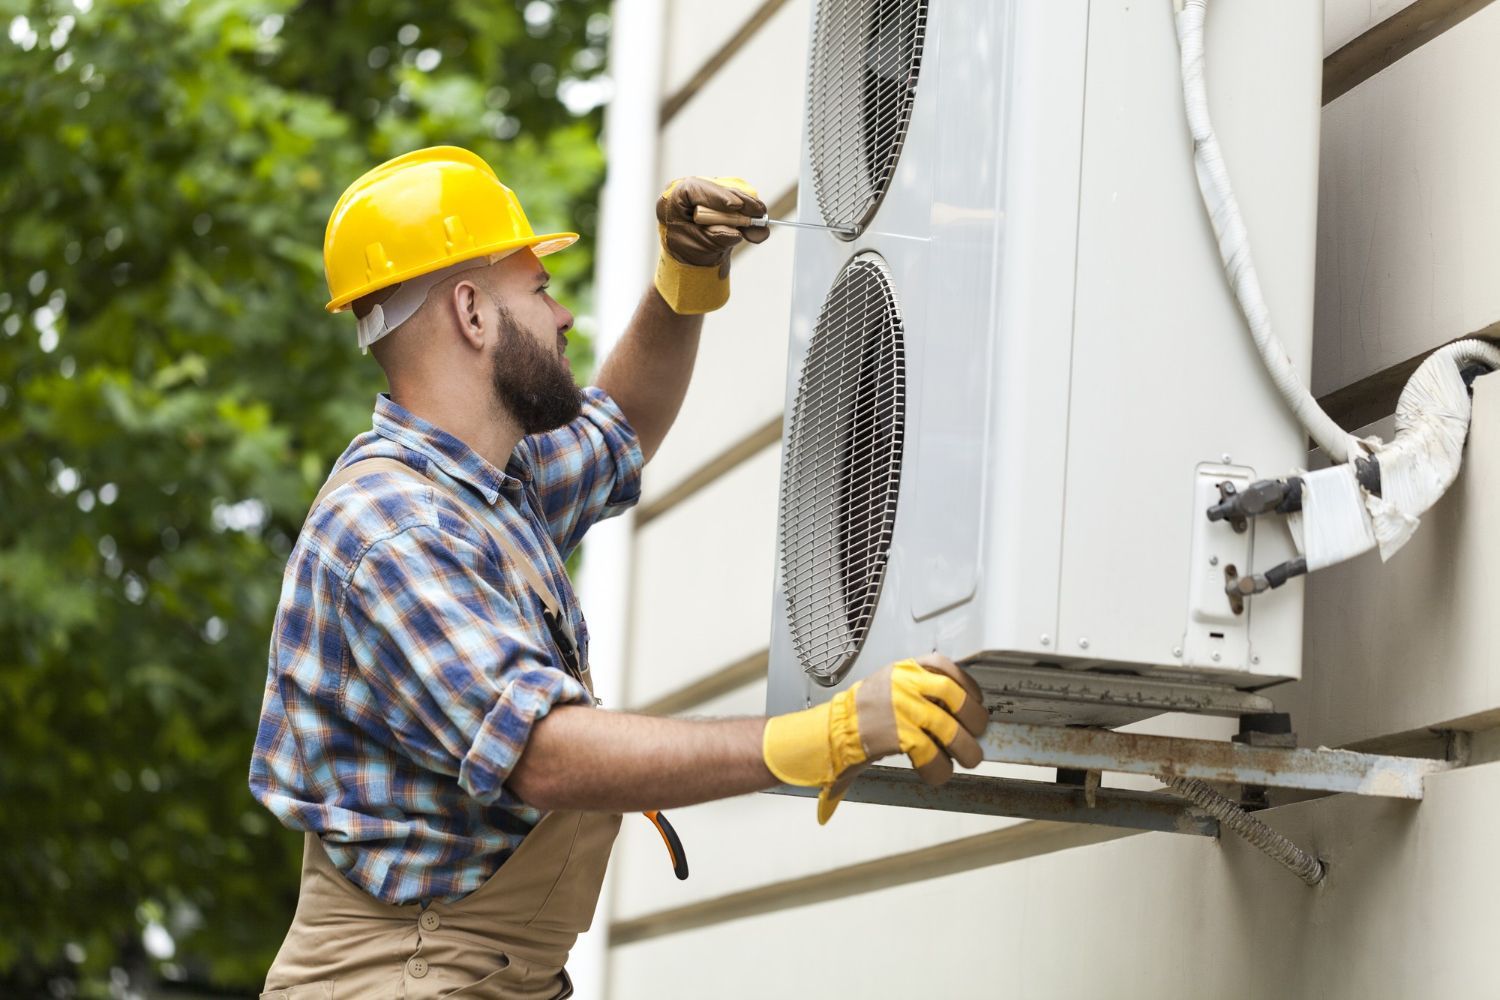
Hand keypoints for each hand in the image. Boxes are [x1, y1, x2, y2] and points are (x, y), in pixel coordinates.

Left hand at [653, 176, 768, 313]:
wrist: (687, 257)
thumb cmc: (685, 250)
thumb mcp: (695, 247)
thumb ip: (714, 238)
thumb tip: (736, 233)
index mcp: (675, 199)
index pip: (695, 189)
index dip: (717, 196)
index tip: (735, 206)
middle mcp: (692, 191)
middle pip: (719, 190)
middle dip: (741, 204)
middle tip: (759, 214)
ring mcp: (709, 194)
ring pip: (732, 196)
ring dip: (749, 211)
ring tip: (762, 226)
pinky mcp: (722, 200)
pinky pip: (739, 204)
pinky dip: (749, 216)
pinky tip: (759, 229)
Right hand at [761, 654, 988, 823]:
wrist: (827, 733)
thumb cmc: (857, 714)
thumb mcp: (884, 687)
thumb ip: (914, 688)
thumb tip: (949, 696)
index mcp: (902, 670)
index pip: (944, 666)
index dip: (967, 685)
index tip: (975, 700)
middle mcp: (904, 684)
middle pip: (955, 696)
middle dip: (974, 717)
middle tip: (977, 734)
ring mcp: (902, 709)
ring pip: (950, 729)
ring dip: (965, 748)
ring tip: (969, 759)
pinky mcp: (899, 735)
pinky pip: (933, 754)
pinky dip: (940, 768)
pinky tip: (938, 773)